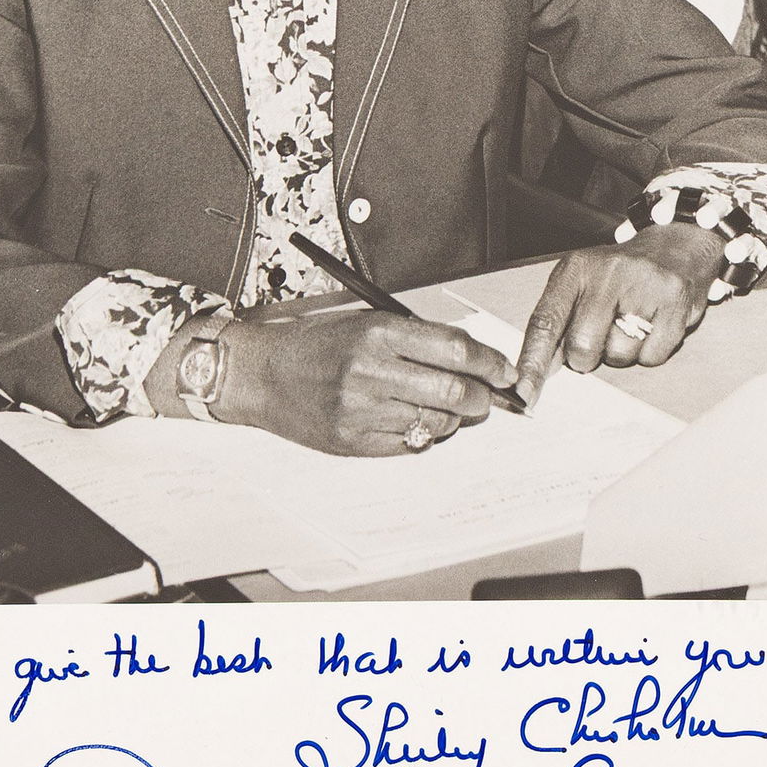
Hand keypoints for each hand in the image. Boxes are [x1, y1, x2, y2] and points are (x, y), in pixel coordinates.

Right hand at [216, 311, 518, 456]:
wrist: (263, 374)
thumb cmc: (316, 343)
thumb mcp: (365, 321)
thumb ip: (415, 337)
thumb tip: (470, 357)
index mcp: (377, 332)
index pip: (455, 349)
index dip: (489, 361)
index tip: (503, 370)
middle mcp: (370, 371)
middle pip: (454, 390)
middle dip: (481, 396)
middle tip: (486, 395)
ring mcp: (361, 411)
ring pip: (436, 423)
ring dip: (455, 418)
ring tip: (449, 407)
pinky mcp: (353, 442)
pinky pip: (410, 445)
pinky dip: (425, 434)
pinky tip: (417, 420)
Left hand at [513, 223, 723, 405]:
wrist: (676, 246)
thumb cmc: (619, 275)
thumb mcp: (582, 283)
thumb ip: (559, 321)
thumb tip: (537, 372)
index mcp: (576, 268)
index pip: (546, 321)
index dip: (532, 362)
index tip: (523, 394)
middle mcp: (608, 272)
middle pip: (583, 346)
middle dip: (587, 356)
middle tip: (601, 336)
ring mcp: (644, 285)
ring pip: (620, 355)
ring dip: (622, 352)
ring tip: (632, 323)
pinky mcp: (675, 301)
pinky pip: (652, 357)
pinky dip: (650, 352)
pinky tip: (653, 325)